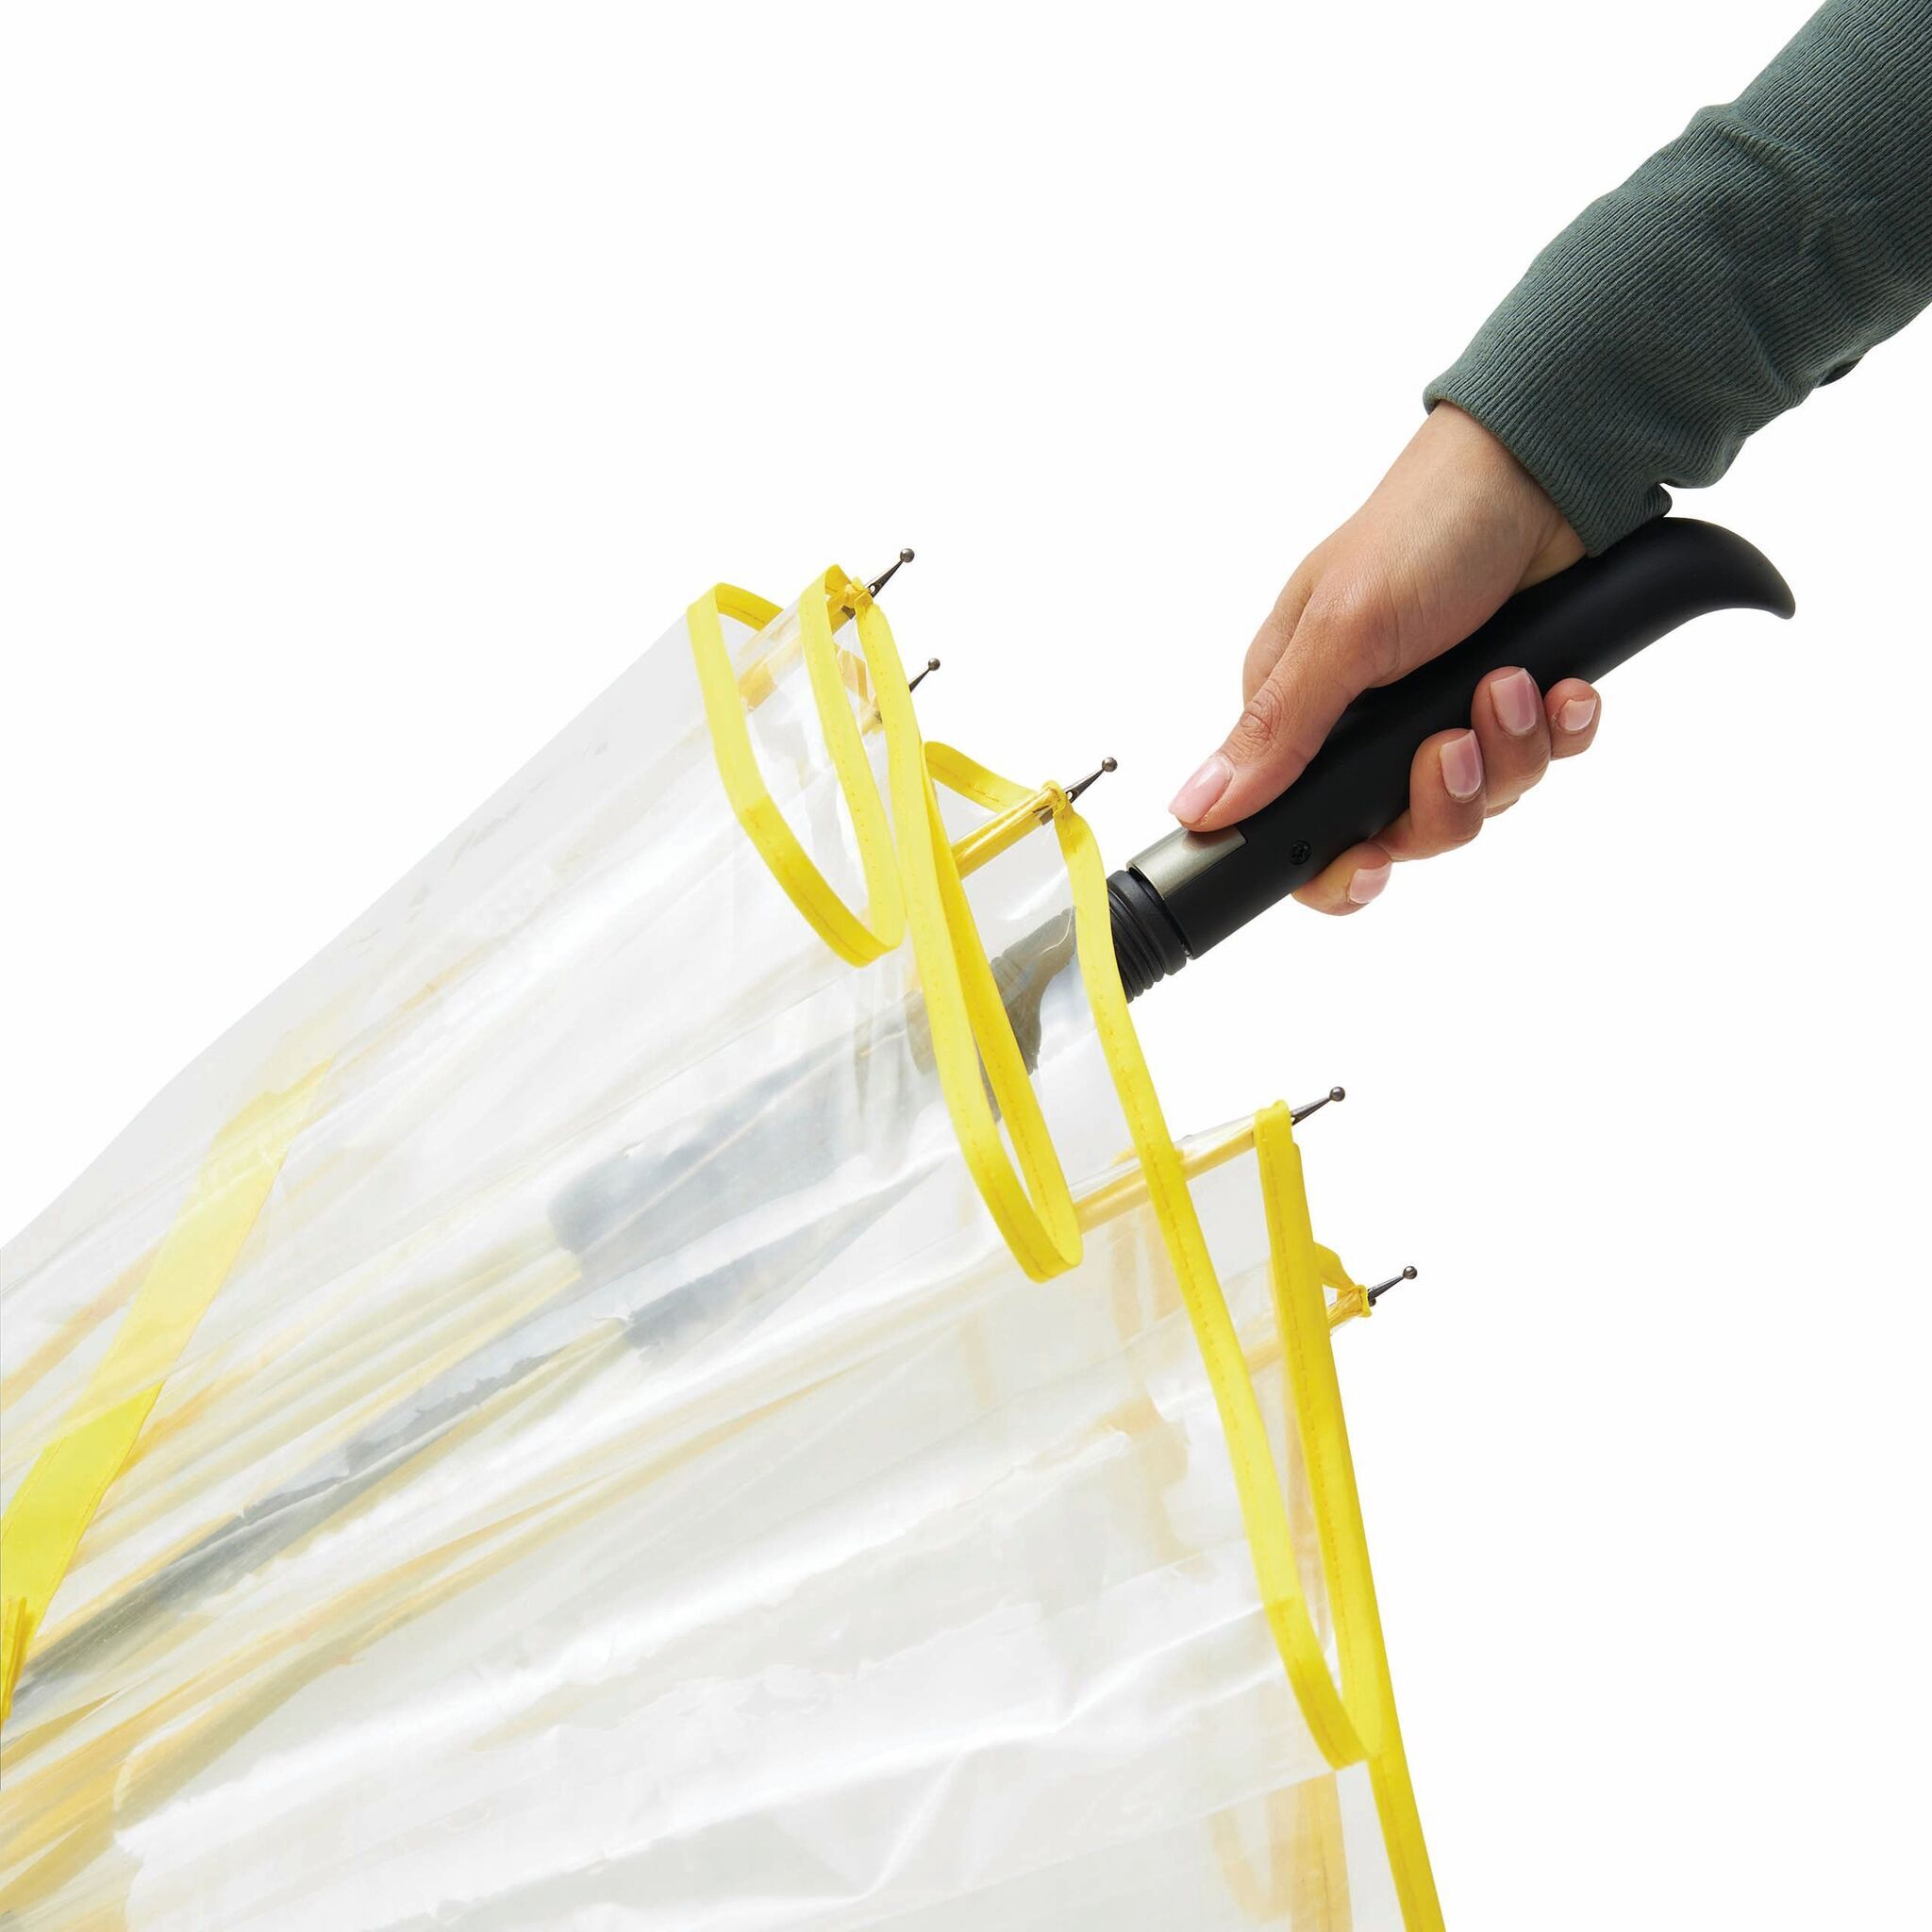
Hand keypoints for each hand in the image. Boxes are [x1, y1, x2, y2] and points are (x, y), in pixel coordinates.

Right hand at [1169, 403, 1593, 912]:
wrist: (1544, 468)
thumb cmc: (1426, 526)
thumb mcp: (1342, 632)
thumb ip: (1278, 732)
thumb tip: (1197, 807)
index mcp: (1301, 708)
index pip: (1298, 828)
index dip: (1335, 866)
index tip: (1372, 863)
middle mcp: (1366, 723)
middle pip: (1402, 832)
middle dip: (1444, 799)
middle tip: (1455, 743)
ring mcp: (1442, 714)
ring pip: (1480, 801)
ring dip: (1508, 750)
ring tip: (1512, 682)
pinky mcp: (1512, 702)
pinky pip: (1542, 760)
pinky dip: (1558, 729)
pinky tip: (1559, 684)